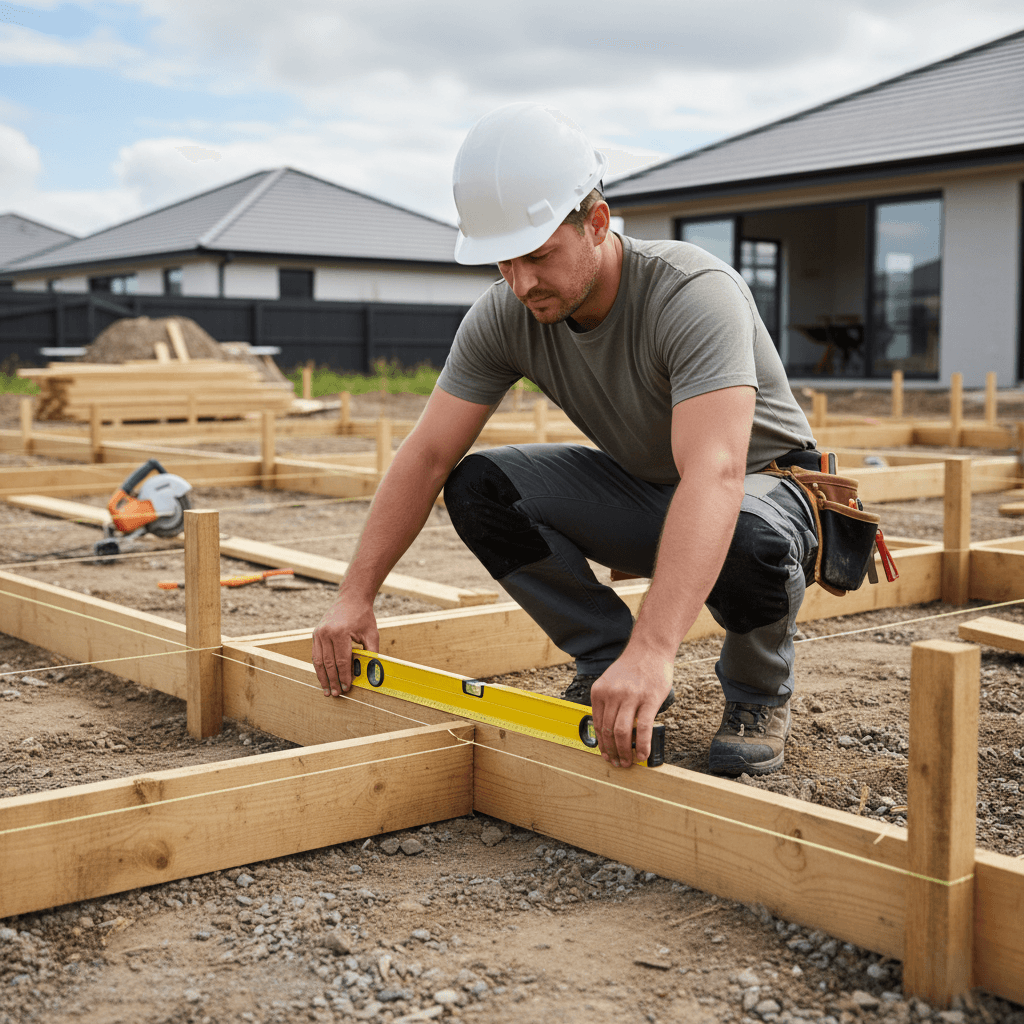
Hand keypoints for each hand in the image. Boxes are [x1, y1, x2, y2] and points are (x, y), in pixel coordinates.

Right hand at [312, 595, 378, 696]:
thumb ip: (372, 653)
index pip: (342, 661)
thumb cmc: (363, 617)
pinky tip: (323, 677)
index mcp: (340, 633)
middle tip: (336, 694)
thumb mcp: (372, 634)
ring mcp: (318, 633)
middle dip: (332, 681)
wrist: (351, 598)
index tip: (347, 688)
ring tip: (326, 690)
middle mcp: (326, 633)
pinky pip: (315, 654)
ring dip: (322, 677)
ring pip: (318, 661)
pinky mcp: (315, 634)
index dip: (344, 677)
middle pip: (329, 664)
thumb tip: (373, 673)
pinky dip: (319, 667)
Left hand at [589, 648, 673, 768]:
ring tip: (629, 762)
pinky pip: (643, 728)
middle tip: (618, 763)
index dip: (601, 743)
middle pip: (608, 731)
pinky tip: (643, 754)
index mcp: (599, 691)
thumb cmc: (632, 667)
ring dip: (624, 752)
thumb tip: (609, 732)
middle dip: (612, 751)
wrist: (650, 648)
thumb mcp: (611, 682)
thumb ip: (608, 703)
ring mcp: (630, 697)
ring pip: (622, 732)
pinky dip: (642, 745)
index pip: (597, 724)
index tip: (606, 754)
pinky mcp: (649, 700)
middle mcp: (612, 694)